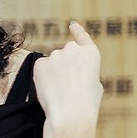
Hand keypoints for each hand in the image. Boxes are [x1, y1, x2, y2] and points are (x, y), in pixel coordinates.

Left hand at [33, 21, 102, 137]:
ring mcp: (55, 55)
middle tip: (67, 85)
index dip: (77, 30)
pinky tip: (49, 89)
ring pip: (52, 63)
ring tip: (60, 91)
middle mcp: (73, 49)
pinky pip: (41, 69)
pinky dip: (43, 77)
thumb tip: (76, 72)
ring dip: (53, 73)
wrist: (71, 112)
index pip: (82, 37)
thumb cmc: (87, 104)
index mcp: (91, 54)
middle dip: (64, 66)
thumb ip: (86, 73)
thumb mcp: (95, 85)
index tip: (72, 25)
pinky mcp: (40, 63)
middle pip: (65, 54)